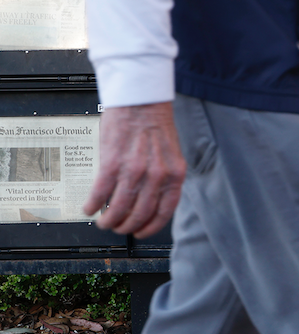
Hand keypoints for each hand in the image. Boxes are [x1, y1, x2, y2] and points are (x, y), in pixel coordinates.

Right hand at [82, 102, 185, 237]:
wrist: (141, 101)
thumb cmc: (155, 124)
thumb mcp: (170, 155)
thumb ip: (164, 176)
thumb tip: (151, 199)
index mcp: (174, 174)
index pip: (165, 211)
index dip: (151, 227)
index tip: (141, 232)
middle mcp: (157, 175)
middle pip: (141, 214)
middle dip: (127, 226)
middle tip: (119, 227)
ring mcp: (134, 171)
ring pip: (120, 209)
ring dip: (109, 220)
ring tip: (104, 222)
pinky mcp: (112, 163)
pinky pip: (101, 193)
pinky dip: (93, 205)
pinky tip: (90, 208)